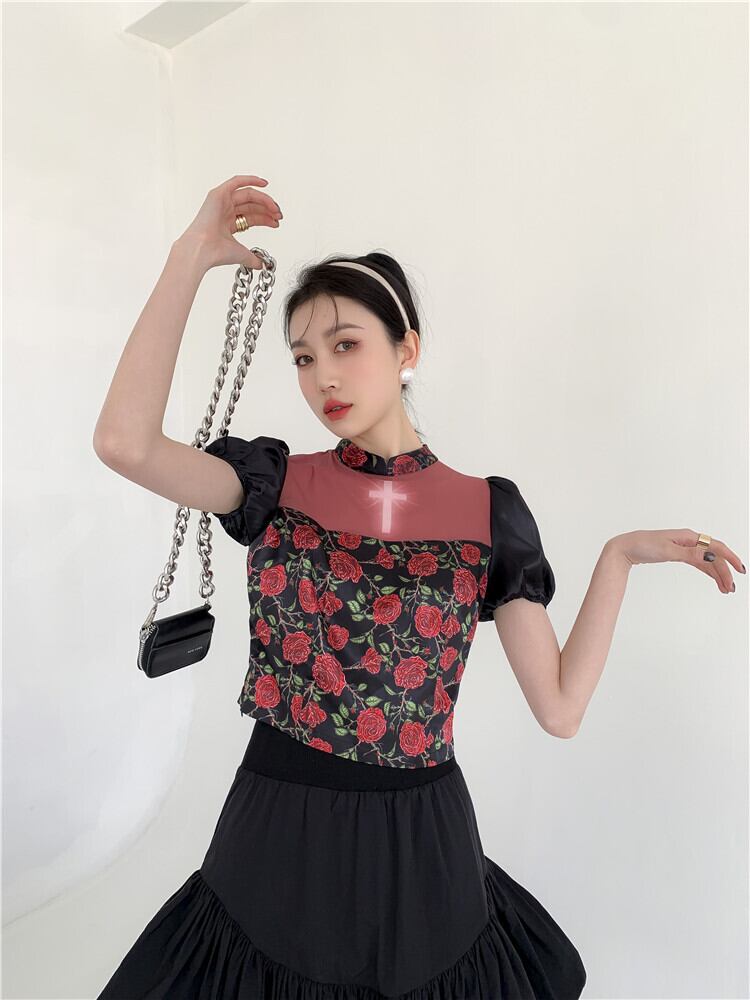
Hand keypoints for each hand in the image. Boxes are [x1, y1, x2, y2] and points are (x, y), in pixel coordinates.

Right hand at [176, 174, 282, 270]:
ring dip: (264, 199)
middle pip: (252, 205)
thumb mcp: (240, 254)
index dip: (266, 218)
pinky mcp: (218, 194)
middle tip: (279, 215)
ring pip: (248, 194)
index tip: (277, 222)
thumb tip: (261, 264)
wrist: (202, 250)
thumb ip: (252, 258)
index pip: (251, 216)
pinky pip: (236, 181)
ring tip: (275, 208)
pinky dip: (251, 179)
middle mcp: (224, 211)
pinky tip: (264, 183)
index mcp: (228, 223)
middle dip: (268, 209)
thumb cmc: (214, 252)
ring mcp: (221, 202)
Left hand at [610, 529, 745, 593]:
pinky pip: (698, 563)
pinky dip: (707, 571)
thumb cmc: (643, 545)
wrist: (625, 548)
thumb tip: (709, 554)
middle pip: (713, 556)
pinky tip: (714, 579)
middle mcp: (689, 540)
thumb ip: (689, 553)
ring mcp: (684, 547)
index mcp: (688, 536)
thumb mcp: (666, 550)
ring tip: (726, 589)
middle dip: (724, 571)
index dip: (730, 558)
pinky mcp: (678, 554)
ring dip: (717, 573)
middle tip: (730, 588)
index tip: (740, 570)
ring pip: (707, 561)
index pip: (715, 546)